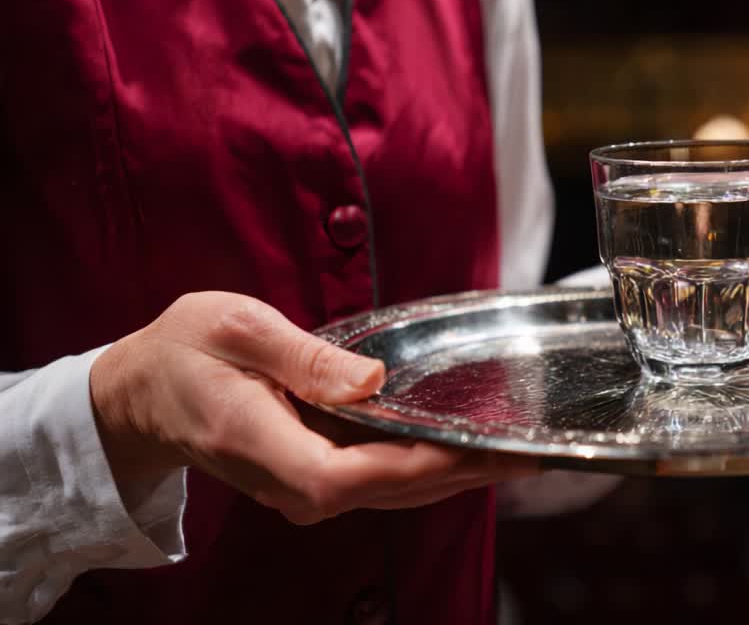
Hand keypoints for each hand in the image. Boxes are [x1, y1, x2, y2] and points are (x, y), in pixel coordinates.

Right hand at [90, 292, 537, 524]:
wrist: (142, 395)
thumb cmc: (185, 352)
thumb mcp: (236, 328)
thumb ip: (304, 359)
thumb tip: (372, 382)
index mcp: (262, 443)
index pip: (353, 475)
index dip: (421, 467)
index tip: (480, 450)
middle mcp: (285, 483)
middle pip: (389, 492)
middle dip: (463, 473)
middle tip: (531, 451)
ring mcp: (299, 491)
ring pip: (391, 495)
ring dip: (456, 476)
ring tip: (518, 455)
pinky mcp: (313, 482)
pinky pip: (380, 484)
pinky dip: (428, 470)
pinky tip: (467, 451)